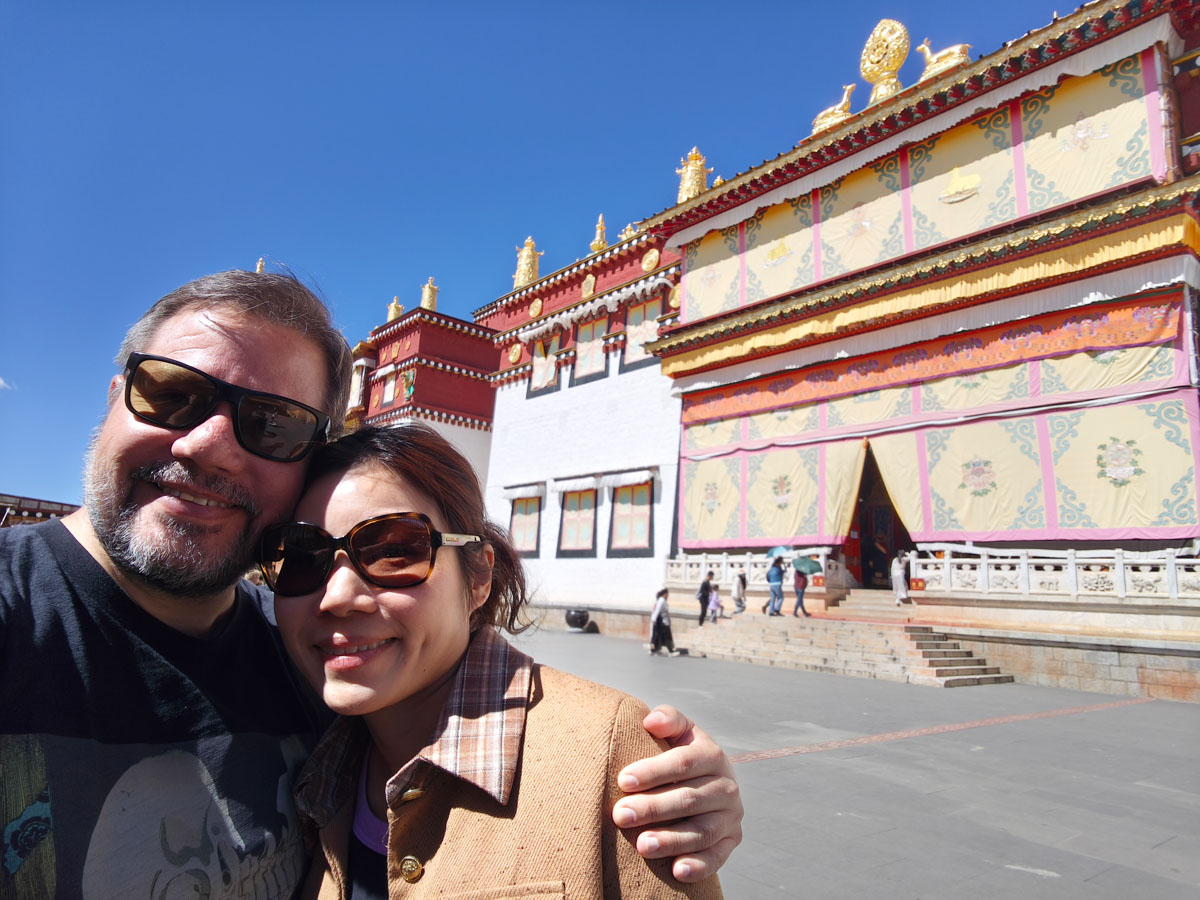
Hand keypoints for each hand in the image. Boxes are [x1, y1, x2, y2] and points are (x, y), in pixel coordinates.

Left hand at [612, 705, 742, 881]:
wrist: (707, 783)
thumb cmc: (680, 755)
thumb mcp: (678, 733)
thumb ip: (668, 719)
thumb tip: (650, 721)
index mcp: (712, 755)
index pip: (683, 763)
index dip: (653, 771)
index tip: (623, 780)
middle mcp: (726, 786)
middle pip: (689, 798)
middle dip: (653, 808)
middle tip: (620, 815)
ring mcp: (730, 817)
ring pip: (702, 831)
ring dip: (672, 840)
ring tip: (642, 845)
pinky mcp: (731, 842)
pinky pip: (718, 857)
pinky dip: (699, 866)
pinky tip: (677, 871)